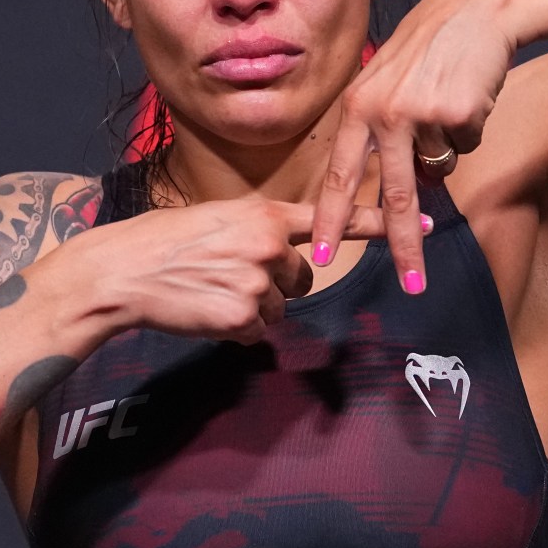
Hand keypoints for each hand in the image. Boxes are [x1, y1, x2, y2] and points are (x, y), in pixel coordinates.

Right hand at [84, 197, 388, 343]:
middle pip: (302, 280)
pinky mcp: (243, 317)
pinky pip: (255, 333)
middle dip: (276, 285)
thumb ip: (257, 232)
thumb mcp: (217, 219)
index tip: (424, 220)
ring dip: (251, 309)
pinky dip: (233, 329)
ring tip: (210, 292)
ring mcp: (258, 283)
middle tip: (231, 277)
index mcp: (263, 214)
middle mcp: (268, 245)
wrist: (124, 272)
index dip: (377, 222)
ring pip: (279, 310)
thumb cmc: (162, 243)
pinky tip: (204, 311)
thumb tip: (280, 258)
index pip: (330, 217)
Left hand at [308, 0, 516, 290]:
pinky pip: (468, 144)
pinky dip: (473, 125)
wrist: (477, 7)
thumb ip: (382, 133)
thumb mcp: (389, 85)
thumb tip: (405, 189)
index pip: (338, 176)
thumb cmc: (432, 48)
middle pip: (392, 196)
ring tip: (452, 103)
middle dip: (404, 246)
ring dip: (450, 150)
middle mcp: (382, 112)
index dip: (331, 220)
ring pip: (439, 168)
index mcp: (357, 107)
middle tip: (412, 284)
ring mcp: (420, 113)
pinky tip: (470, 91)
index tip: (323, 257)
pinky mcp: (458, 112)